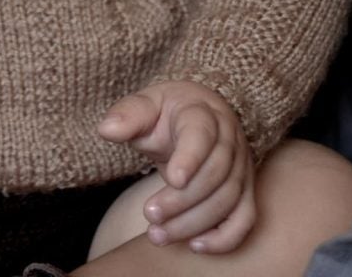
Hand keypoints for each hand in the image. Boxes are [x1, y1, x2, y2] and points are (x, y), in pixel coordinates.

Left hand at [97, 81, 255, 253]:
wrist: (199, 115)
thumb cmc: (167, 113)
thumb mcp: (146, 105)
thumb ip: (128, 115)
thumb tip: (106, 129)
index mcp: (203, 112)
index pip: (202, 134)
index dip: (190, 158)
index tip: (172, 179)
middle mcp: (229, 139)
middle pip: (215, 174)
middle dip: (182, 200)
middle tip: (149, 214)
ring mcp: (242, 166)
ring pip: (228, 200)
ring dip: (194, 222)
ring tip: (158, 235)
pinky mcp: (245, 190)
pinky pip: (244, 219)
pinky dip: (225, 237)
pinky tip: (194, 245)